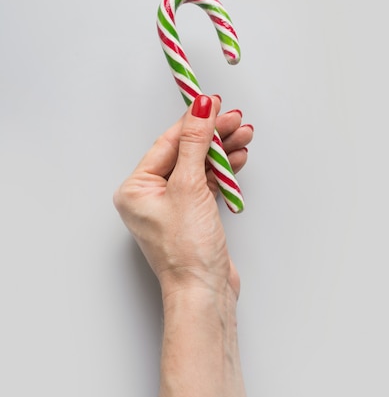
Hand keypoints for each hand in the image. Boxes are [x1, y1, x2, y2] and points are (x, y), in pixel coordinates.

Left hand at [113, 95, 253, 302]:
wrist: (205, 292)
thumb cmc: (187, 251)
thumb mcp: (190, 187)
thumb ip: (196, 144)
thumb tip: (199, 109)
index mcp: (136, 189)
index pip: (168, 143)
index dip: (193, 121)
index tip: (212, 104)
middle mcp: (151, 196)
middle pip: (185, 153)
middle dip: (212, 136)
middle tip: (235, 120)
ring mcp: (173, 206)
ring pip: (199, 166)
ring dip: (222, 151)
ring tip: (244, 135)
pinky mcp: (193, 215)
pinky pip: (207, 183)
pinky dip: (223, 171)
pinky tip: (237, 158)